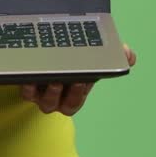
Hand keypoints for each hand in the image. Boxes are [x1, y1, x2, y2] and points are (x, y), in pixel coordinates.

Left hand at [19, 43, 136, 115]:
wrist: (44, 52)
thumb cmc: (70, 61)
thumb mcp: (92, 57)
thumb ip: (114, 55)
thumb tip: (129, 55)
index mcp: (74, 95)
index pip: (80, 98)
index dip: (82, 92)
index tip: (86, 79)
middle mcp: (58, 99)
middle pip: (64, 104)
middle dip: (71, 93)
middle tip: (74, 80)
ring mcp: (41, 95)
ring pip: (46, 102)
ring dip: (51, 93)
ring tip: (53, 78)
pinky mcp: (26, 89)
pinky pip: (26, 93)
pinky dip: (28, 86)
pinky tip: (31, 76)